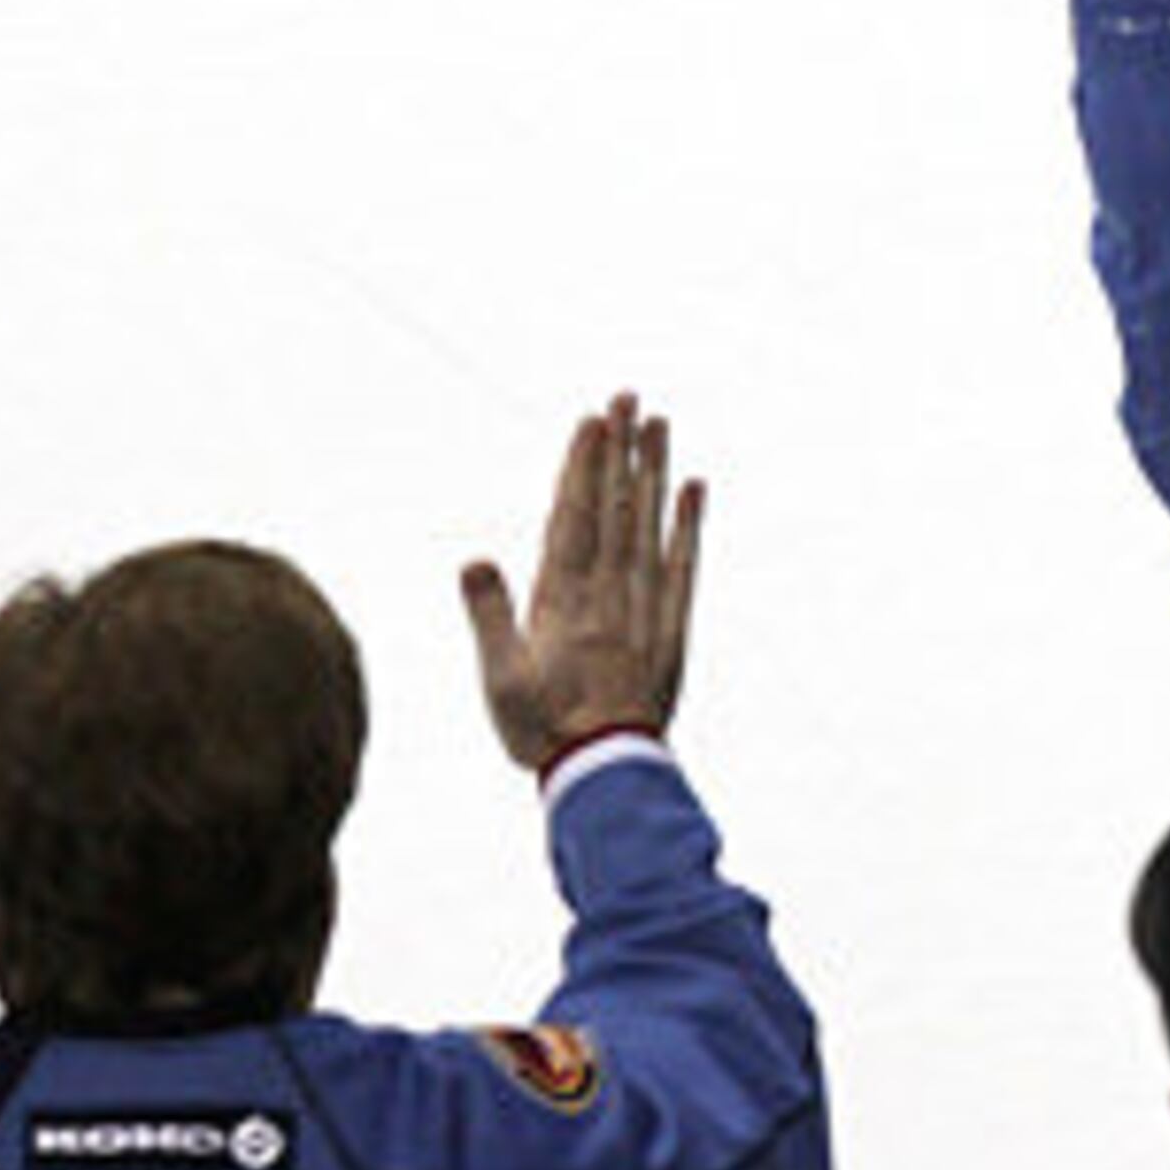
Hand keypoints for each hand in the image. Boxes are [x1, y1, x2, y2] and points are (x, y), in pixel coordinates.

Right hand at [461, 394, 705, 772]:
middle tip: (627, 397)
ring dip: (652, 473)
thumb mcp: (500, 679)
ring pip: (649, 526)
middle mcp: (608, 593)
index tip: (591, 421)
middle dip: (618, 451)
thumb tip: (474, 558)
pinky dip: (689, 525)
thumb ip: (490, 617)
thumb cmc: (543, 730)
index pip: (573, 517)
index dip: (582, 466)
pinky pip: (684, 567)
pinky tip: (694, 489)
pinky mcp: (671, 629)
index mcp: (563, 600)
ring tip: (659, 424)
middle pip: (613, 508)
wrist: (607, 772)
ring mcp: (644, 608)